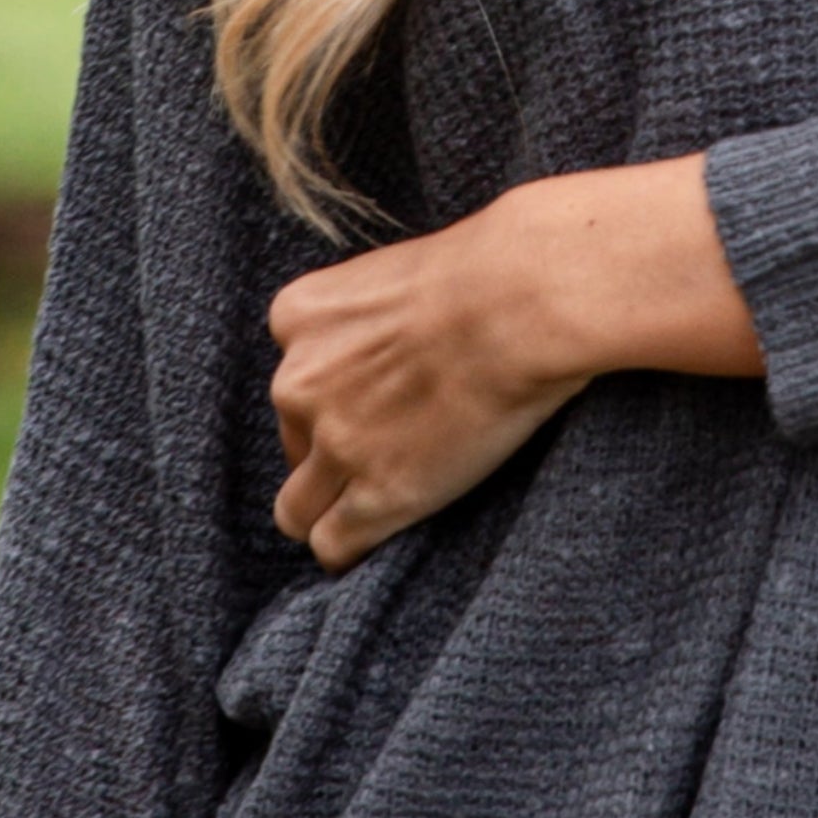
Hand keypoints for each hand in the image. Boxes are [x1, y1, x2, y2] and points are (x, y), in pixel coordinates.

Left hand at [268, 150, 762, 568]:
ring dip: (330, 509)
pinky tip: (380, 537)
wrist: (524, 300)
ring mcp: (335, 444)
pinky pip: (334, 545)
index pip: (292, 378)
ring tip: (373, 510)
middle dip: (334, 449)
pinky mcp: (377, 495)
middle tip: (397, 445)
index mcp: (298, 317)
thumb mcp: (403, 274)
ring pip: (296, 509)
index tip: (380, 401)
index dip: (335, 398)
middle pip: (294, 439)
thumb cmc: (490, 270)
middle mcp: (298, 383)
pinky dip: (352, 547)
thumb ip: (374, 317)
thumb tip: (395, 346)